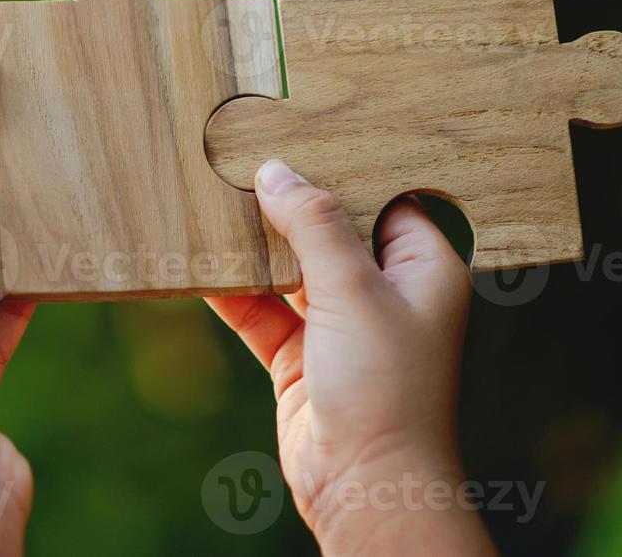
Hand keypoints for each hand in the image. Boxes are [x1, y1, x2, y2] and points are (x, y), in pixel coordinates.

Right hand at [207, 160, 494, 555]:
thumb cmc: (386, 390)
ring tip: (211, 202)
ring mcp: (340, 326)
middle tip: (240, 159)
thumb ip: (314, 225)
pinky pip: (261, 311)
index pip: (383, 197)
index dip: (342, 168)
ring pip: (290, 269)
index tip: (296, 133)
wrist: (364, 487)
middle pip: (329, 230)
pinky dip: (232, 291)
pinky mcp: (301, 358)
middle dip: (286, 203)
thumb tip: (276, 171)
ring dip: (253, 246)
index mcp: (423, 268)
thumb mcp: (353, 291)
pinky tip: (198, 263)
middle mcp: (385, 293)